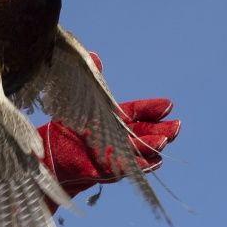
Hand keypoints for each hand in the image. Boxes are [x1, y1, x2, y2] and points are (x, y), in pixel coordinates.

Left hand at [37, 51, 180, 208]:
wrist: (50, 155)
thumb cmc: (65, 125)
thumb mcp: (76, 98)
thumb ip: (90, 82)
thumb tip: (94, 55)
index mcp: (115, 119)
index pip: (137, 112)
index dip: (152, 109)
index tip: (169, 105)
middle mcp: (118, 138)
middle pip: (145, 134)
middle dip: (161, 131)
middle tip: (176, 127)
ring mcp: (114, 155)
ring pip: (138, 152)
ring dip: (152, 148)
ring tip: (164, 141)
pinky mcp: (105, 171)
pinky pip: (124, 168)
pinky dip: (139, 166)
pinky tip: (153, 162)